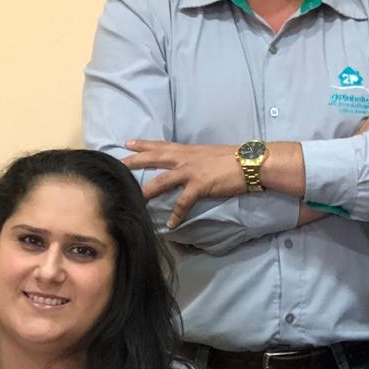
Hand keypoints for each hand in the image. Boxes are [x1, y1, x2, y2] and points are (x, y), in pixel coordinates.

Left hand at [123, 140, 245, 228]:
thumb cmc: (235, 157)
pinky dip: (176, 215)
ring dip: (147, 191)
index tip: (127, 144)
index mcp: (189, 150)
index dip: (143, 144)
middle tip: (117, 165)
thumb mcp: (211, 154)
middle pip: (154, 158)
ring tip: (134, 200)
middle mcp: (186, 158)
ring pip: (161, 181)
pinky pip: (183, 202)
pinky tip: (170, 225)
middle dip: (134, 161)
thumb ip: (198, 159)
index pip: (161, 145)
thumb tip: (193, 166)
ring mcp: (191, 172)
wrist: (250, 161)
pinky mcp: (200, 185)